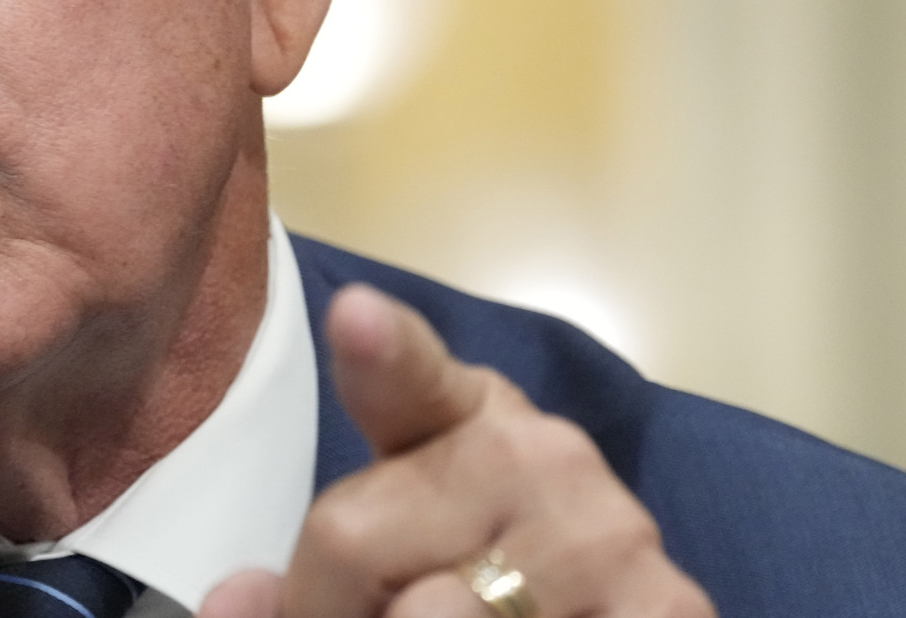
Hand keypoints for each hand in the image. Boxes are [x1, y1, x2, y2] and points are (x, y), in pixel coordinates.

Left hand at [200, 284, 713, 617]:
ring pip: (424, 614)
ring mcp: (608, 533)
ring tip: (446, 616)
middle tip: (378, 607)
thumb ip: (323, 557)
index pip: (409, 376)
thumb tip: (235, 599)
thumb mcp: (394, 545)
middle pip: (350, 540)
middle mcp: (539, 452)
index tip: (356, 317)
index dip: (381, 351)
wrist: (605, 596)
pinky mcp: (670, 606)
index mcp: (460, 412)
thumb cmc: (478, 570)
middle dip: (329, 605)